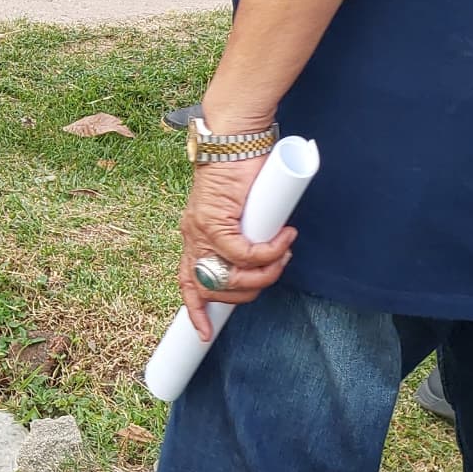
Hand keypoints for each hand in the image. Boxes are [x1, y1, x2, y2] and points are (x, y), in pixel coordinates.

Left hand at [176, 153, 295, 338]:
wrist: (236, 138)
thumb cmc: (244, 171)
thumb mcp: (244, 213)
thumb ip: (248, 236)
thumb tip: (267, 258)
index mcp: (195, 238)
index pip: (188, 282)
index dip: (196, 310)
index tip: (206, 333)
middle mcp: (193, 237)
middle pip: (214, 288)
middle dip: (249, 292)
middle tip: (276, 268)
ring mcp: (200, 230)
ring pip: (229, 275)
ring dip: (264, 273)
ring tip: (284, 253)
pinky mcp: (214, 219)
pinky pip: (242, 253)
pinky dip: (268, 252)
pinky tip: (283, 238)